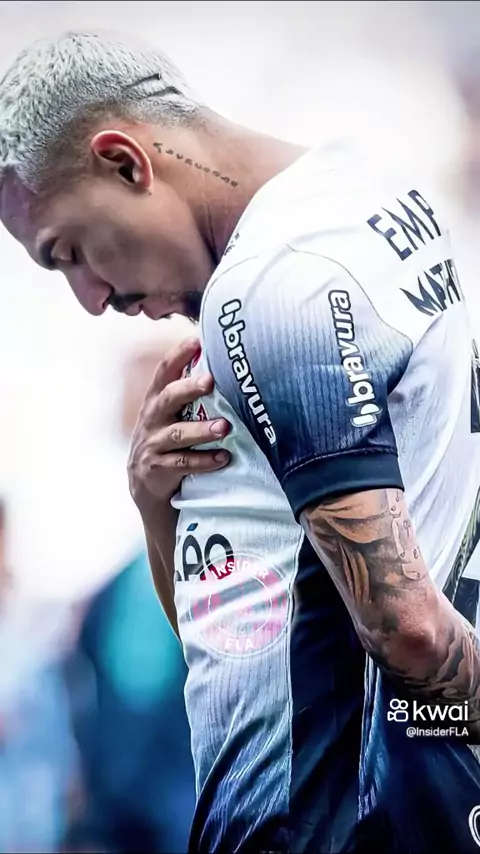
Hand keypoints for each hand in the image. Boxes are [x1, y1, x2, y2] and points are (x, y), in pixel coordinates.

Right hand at [128, 336, 229, 515]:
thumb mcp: (171, 416)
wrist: (146, 487)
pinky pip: (182, 463)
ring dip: (202, 430)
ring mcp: (153, 445)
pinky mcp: (157, 470)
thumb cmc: (166, 442)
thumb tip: (220, 366)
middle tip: (210, 381)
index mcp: (156, 401)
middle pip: (168, 398)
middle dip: (188, 388)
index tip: (197, 340)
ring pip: (177, 434)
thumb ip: (187, 395)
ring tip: (224, 427)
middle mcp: (152, 419)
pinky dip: (204, 461)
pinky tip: (223, 458)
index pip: (164, 372)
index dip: (178, 354)